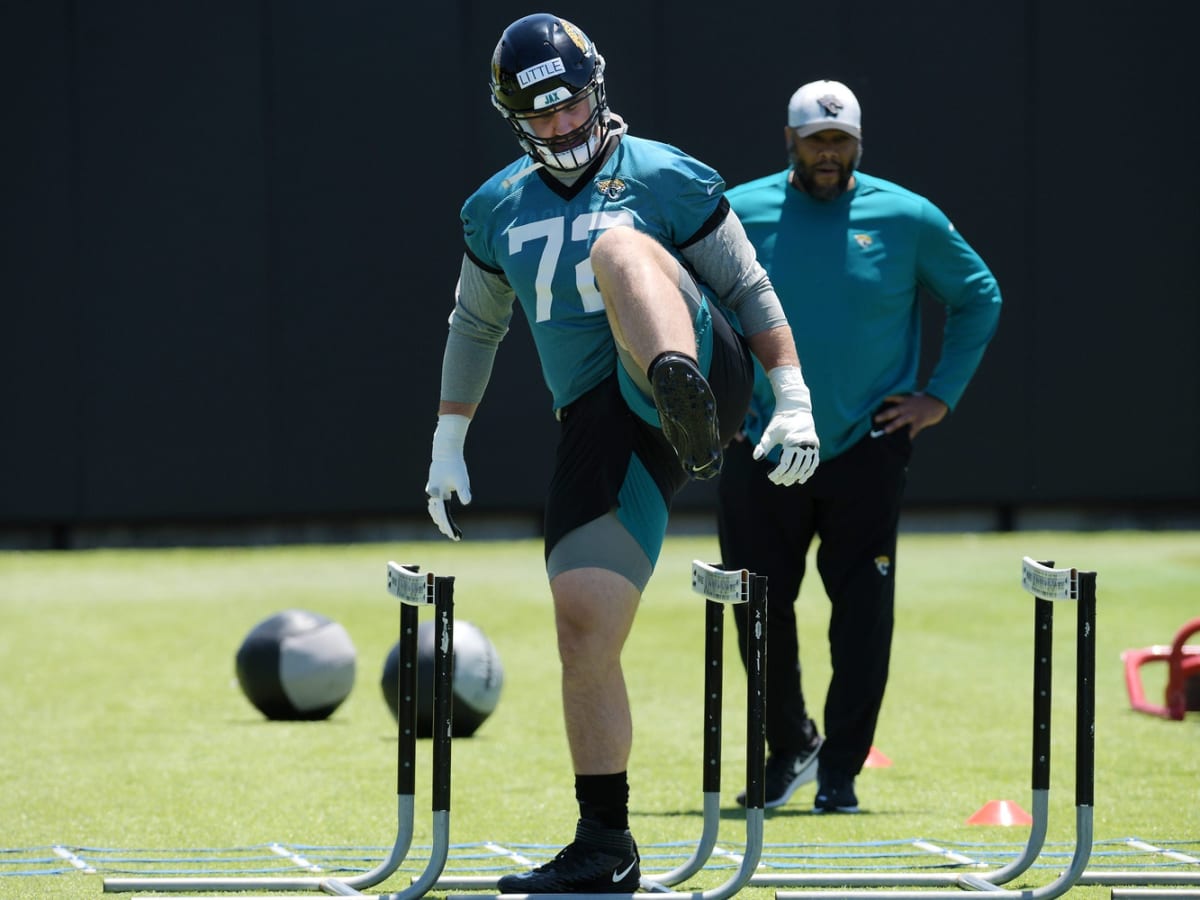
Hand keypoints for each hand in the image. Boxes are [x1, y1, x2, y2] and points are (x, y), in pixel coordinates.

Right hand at [424, 414, 471, 540]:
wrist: (445, 451)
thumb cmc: (455, 465)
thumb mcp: (462, 479)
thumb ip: (463, 491)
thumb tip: (467, 502)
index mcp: (440, 494)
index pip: (443, 515)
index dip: (449, 527)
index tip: (454, 536)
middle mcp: (434, 494)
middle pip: (437, 514)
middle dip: (444, 525)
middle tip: (452, 535)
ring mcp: (433, 490)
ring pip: (434, 509)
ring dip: (440, 519)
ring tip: (447, 528)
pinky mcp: (434, 486)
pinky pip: (435, 502)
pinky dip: (438, 510)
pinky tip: (442, 513)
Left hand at [754, 366, 819, 485]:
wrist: (795, 408)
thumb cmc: (780, 420)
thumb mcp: (770, 432)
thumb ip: (763, 445)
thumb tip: (756, 458)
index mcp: (793, 441)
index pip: (786, 464)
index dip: (777, 473)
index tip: (770, 476)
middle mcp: (805, 444)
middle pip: (796, 467)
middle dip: (785, 476)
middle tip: (776, 481)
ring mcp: (812, 445)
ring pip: (805, 467)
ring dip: (796, 476)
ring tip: (786, 482)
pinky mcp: (815, 445)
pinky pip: (813, 462)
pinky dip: (808, 471)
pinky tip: (801, 479)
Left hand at [873, 392, 947, 438]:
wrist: (940, 400)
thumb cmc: (925, 400)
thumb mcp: (913, 397)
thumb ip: (904, 401)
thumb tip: (895, 406)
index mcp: (905, 400)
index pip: (892, 398)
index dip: (882, 400)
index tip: (872, 403)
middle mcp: (907, 406)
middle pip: (893, 411)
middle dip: (884, 415)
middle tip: (875, 419)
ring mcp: (913, 414)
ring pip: (901, 420)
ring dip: (893, 426)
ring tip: (886, 431)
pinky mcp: (920, 421)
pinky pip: (913, 430)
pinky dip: (908, 436)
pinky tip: (904, 442)